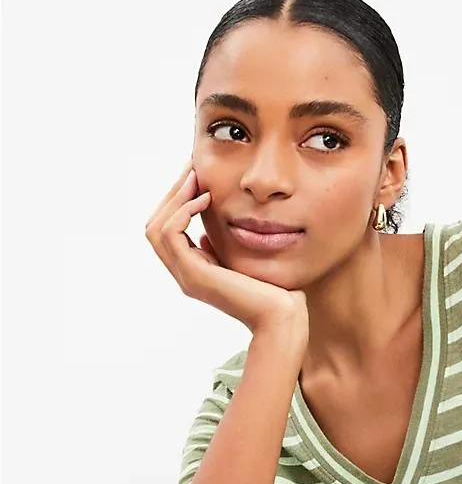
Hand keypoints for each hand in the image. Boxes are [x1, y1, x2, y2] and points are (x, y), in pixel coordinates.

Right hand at [145, 158, 309, 340]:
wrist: (284, 315)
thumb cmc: (275, 290)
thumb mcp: (242, 262)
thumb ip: (220, 250)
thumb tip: (205, 236)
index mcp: (194, 270)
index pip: (168, 230)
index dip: (178, 201)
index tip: (196, 175)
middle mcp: (186, 274)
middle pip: (155, 226)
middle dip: (172, 194)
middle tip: (192, 167)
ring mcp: (187, 277)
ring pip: (156, 229)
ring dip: (174, 198)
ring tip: (196, 178)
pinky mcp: (195, 275)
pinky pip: (170, 235)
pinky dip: (183, 212)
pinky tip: (205, 198)